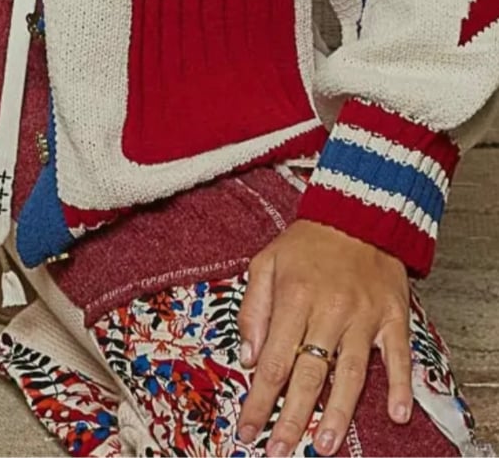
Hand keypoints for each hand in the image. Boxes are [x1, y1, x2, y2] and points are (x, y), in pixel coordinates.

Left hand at [236, 218, 412, 456]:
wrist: (359, 213)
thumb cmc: (307, 243)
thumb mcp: (265, 262)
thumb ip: (253, 308)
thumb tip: (246, 356)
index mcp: (294, 297)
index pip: (272, 360)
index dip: (259, 400)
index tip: (247, 430)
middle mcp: (329, 310)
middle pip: (308, 375)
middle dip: (291, 419)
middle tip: (279, 452)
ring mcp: (364, 315)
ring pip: (350, 373)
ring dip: (337, 413)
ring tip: (324, 446)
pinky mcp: (393, 316)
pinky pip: (398, 356)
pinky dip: (399, 386)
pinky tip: (397, 415)